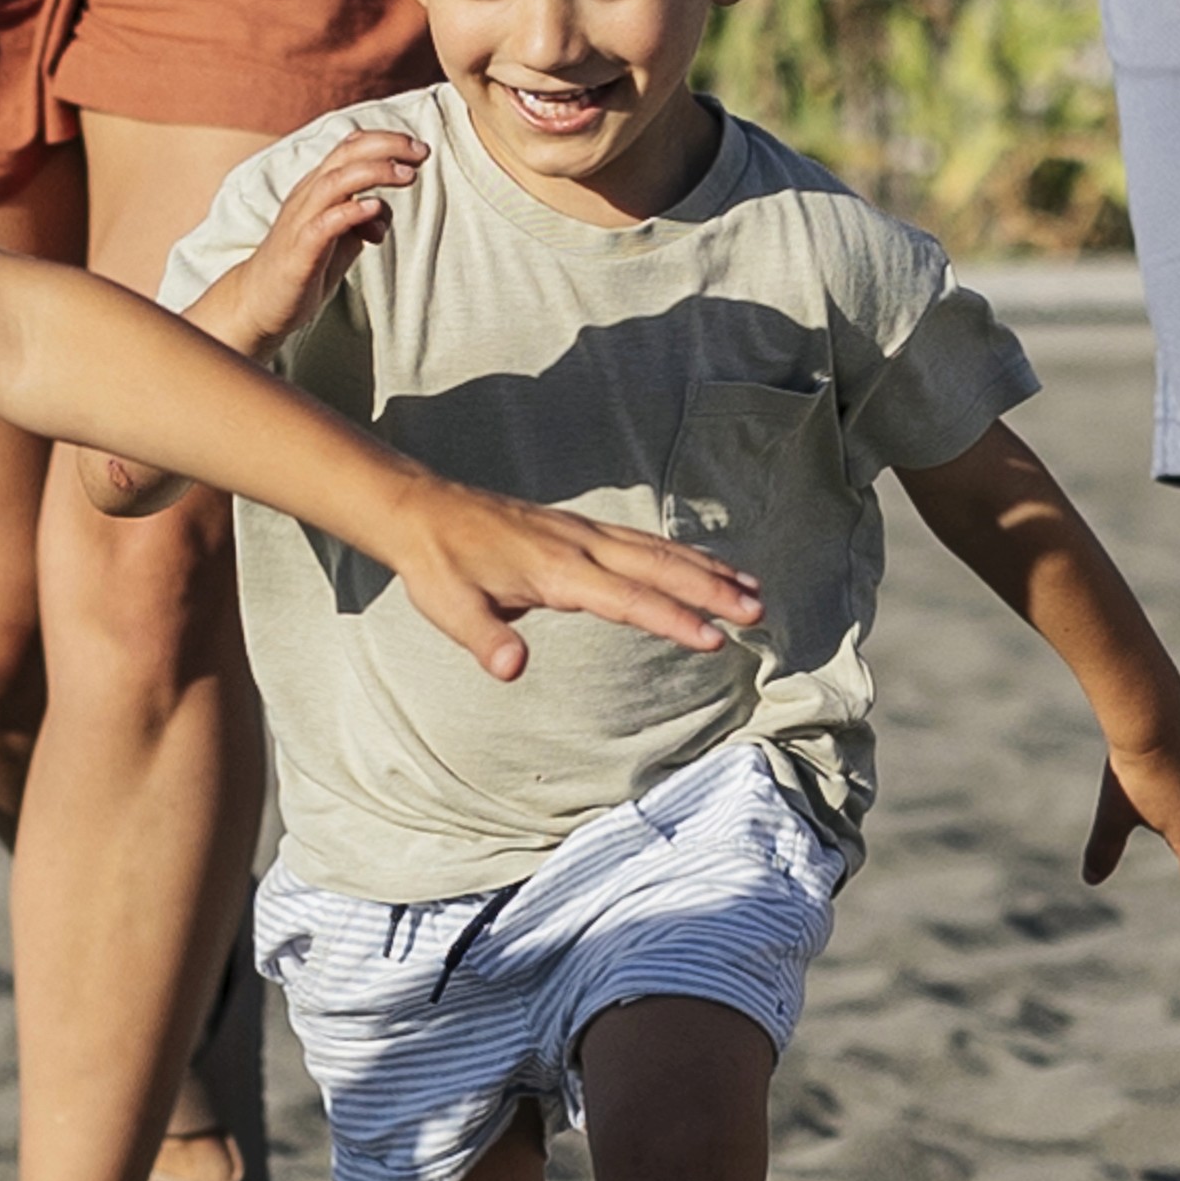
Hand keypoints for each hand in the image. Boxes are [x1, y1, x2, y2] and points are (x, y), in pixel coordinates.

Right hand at [180, 117, 413, 365]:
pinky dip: (351, 211)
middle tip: (421, 154)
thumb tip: (385, 211)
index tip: (419, 150)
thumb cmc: (302, 266)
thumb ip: (363, 221)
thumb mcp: (341, 239)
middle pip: (346, 154)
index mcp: (317, 188)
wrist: (257, 302)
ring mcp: (301, 221)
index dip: (386, 141)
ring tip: (407, 176)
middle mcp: (308, 196)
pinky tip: (374, 208)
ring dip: (375, 172)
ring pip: (336, 181)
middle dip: (387, 148)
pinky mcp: (299, 250)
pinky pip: (324, 223)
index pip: (350, 147)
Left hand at [391, 491, 761, 679]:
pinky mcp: (581, 530)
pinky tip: (703, 565)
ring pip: (657, 550)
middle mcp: (580, 545)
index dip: (672, 618)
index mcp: (555, 569)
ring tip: (753, 591)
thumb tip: (511, 670)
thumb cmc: (438, 564)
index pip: (626, 598)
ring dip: (706, 569)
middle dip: (710, 589)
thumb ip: (485, 639)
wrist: (421, 510)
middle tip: (757, 612)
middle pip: (657, 566)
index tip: (713, 639)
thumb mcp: (449, 608)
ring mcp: (584, 532)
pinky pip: (642, 541)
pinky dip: (680, 553)